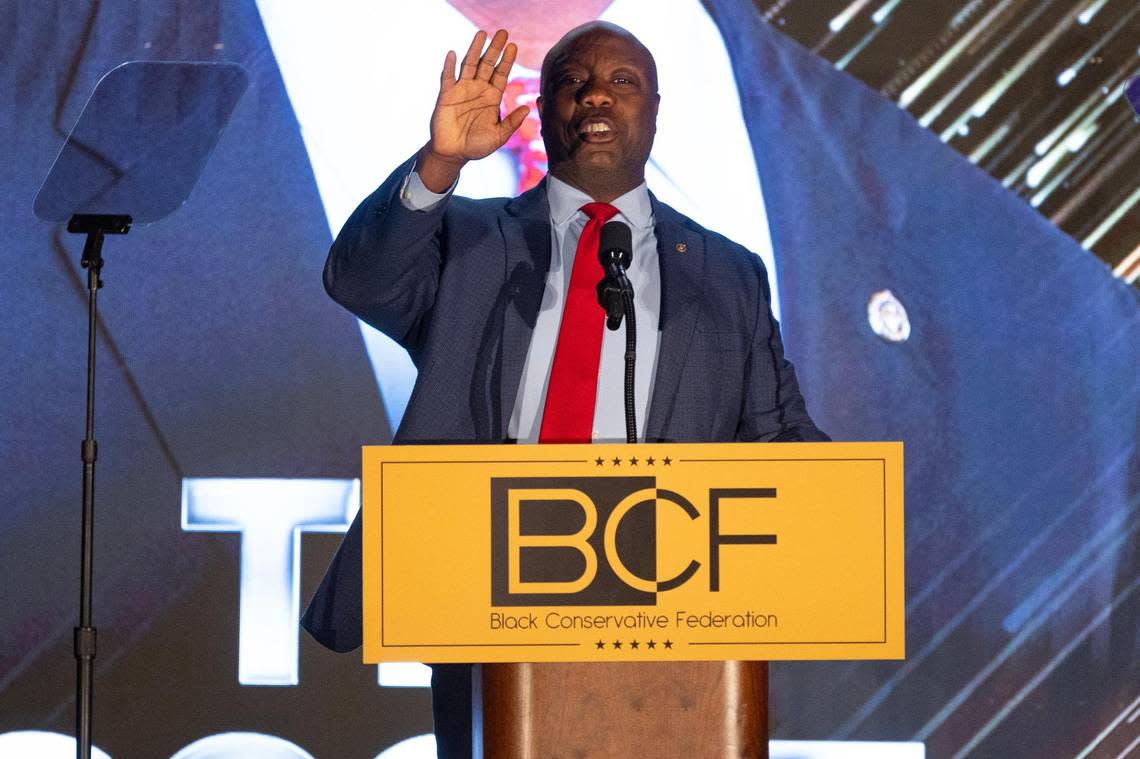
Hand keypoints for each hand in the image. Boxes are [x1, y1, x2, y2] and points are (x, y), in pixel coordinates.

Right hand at [419, 29, 528, 191]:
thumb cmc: (477, 146)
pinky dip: (449, 66)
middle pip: (487, 64)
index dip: (507, 60)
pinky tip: (453, 54)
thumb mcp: (498, 136)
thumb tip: (526, 108)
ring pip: (469, 65)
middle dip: (494, 48)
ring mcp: (462, 90)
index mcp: (492, 97)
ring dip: (474, 49)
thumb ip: (512, 123)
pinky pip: (448, 77)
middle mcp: (478, 89)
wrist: (453, 153)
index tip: (513, 46)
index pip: (501, 74)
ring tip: (481, 33)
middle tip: (502, 32)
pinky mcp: (446, 95)